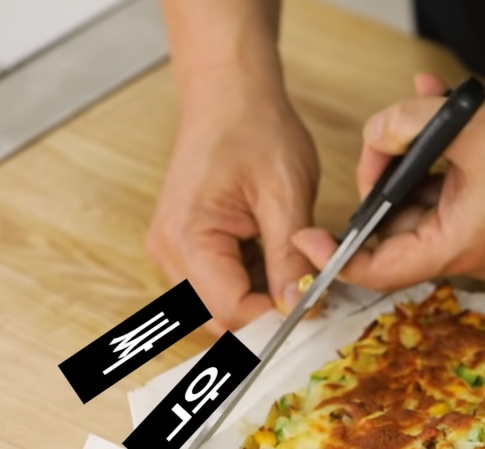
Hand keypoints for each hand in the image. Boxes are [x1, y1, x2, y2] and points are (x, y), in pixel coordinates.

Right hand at [145, 82, 319, 334]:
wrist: (228, 93)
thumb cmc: (253, 128)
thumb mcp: (285, 194)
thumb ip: (290, 258)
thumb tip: (299, 307)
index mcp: (188, 238)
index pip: (231, 312)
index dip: (276, 318)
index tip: (315, 304)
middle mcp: (169, 252)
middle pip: (221, 318)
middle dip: (268, 314)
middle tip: (312, 291)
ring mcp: (173, 251)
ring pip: (221, 306)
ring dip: (261, 298)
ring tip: (292, 263)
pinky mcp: (185, 247)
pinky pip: (219, 285)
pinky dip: (252, 282)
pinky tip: (274, 254)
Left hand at [289, 73, 484, 291]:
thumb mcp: (463, 123)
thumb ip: (402, 128)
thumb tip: (375, 137)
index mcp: (462, 247)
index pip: (380, 269)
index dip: (337, 255)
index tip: (308, 237)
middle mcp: (477, 256)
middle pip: (403, 230)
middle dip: (387, 181)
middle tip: (386, 138)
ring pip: (431, 206)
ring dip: (417, 163)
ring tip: (419, 111)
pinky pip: (459, 196)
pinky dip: (445, 164)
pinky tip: (442, 118)